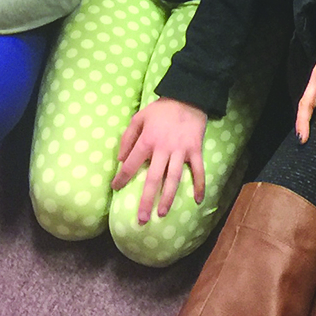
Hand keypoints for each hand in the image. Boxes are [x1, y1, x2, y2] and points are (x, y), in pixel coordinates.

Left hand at [113, 97, 208, 223]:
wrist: (188, 96)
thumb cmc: (161, 109)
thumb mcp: (138, 117)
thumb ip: (127, 137)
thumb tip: (120, 159)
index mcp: (147, 140)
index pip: (131, 164)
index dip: (122, 177)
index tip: (116, 188)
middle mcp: (163, 148)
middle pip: (153, 179)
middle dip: (146, 200)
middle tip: (141, 219)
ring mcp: (181, 151)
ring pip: (174, 179)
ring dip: (168, 198)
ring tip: (161, 213)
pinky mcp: (195, 150)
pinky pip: (198, 170)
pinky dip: (199, 185)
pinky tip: (198, 200)